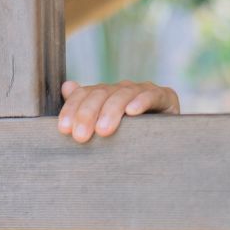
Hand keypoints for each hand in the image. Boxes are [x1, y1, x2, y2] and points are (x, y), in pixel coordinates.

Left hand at [57, 79, 179, 143]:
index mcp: (105, 95)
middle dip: (88, 114)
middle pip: (101, 94)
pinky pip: (152, 96)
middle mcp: (122, 90)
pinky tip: (133, 112)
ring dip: (112, 111)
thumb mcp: (103, 127)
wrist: (165, 143)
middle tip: (80, 136)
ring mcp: (143, 91)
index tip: (64, 128)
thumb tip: (66, 87)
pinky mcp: (165, 97)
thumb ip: (84, 109)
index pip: (85, 94)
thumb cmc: (129, 138)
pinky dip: (142, 101)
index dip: (72, 108)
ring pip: (123, 94)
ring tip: (103, 130)